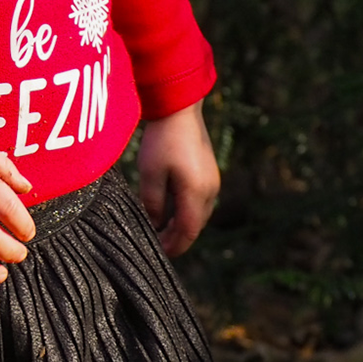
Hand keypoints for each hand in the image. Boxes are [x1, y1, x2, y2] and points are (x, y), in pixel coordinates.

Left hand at [136, 101, 220, 256]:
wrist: (180, 108)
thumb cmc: (162, 139)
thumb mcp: (150, 173)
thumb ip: (152, 203)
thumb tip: (155, 224)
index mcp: (196, 192)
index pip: (188, 231)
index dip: (175, 246)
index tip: (160, 254)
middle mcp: (210, 189)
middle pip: (196, 225)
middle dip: (178, 238)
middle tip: (158, 245)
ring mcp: (212, 179)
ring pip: (199, 213)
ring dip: (183, 224)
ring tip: (162, 230)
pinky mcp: (209, 171)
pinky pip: (200, 200)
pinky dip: (187, 211)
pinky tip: (172, 209)